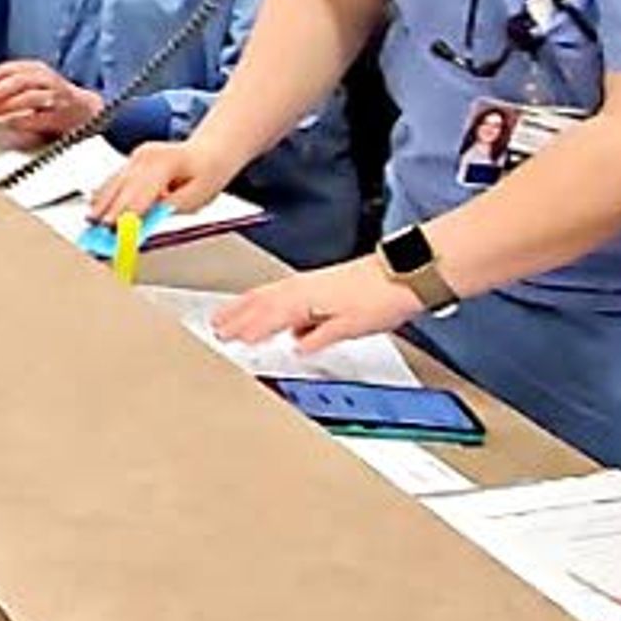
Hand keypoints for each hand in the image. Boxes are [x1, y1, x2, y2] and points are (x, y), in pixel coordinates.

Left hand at [0, 60, 103, 144]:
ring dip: (8, 105)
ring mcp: (56, 97)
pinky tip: (11, 123)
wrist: (85, 109)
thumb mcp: (33, 81)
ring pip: (30, 97)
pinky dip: (22, 120)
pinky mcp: (60, 116)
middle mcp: (47, 80)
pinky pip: (39, 117)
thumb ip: (11, 83)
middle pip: (19, 81)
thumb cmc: (53, 95)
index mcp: (37, 69)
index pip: (10, 68)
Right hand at [86, 139, 235, 224]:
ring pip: (114, 182)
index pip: (140, 194)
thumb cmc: (206, 175)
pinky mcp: (132, 160)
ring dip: (101, 203)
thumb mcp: (195, 199)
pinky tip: (95, 206)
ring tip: (90, 222)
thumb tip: (142, 222)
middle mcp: (147, 156)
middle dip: (107, 211)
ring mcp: (137, 156)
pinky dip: (105, 193)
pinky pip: (115, 178)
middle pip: (122, 188)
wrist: (208, 153)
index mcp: (165, 162)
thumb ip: (167, 209)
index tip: (113, 230)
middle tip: (96, 231)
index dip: (124, 214)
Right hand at [213, 256, 425, 354]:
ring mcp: (310, 282)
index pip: (266, 316)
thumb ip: (318, 337)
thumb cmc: (380, 298)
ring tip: (230, 315)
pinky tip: (271, 311)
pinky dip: (267, 301)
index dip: (246, 329)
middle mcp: (302, 287)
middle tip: (216, 326)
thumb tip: (298, 345)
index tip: (228, 339)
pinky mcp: (320, 282)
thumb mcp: (349, 328)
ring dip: (246, 305)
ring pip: (269, 294)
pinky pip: (282, 292)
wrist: (404, 275)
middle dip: (236, 314)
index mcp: (304, 299)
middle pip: (260, 301)